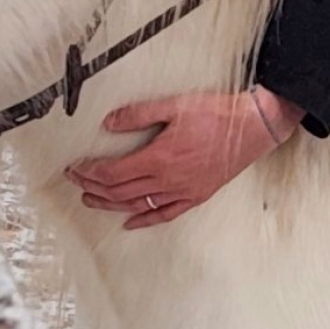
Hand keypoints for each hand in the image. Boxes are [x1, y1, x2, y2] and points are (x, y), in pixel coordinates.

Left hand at [76, 86, 300, 228]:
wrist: (254, 127)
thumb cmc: (217, 114)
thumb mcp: (174, 105)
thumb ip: (139, 114)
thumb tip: (109, 122)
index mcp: (159, 158)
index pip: (113, 172)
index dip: (89, 171)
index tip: (75, 167)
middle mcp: (168, 180)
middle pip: (120, 192)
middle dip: (93, 187)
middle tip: (76, 182)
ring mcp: (183, 191)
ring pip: (137, 205)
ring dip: (111, 205)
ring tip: (91, 200)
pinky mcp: (196, 196)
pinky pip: (165, 214)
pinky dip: (145, 220)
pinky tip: (131, 223)